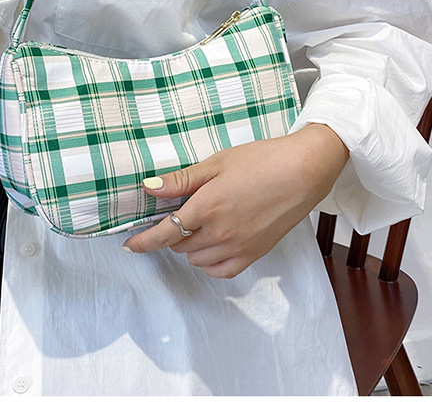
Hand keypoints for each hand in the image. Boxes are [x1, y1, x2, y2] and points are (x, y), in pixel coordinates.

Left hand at [121, 124, 348, 278]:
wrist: (303, 171)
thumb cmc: (260, 160)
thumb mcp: (216, 163)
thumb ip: (182, 180)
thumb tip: (149, 188)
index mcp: (206, 208)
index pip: (165, 233)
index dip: (143, 242)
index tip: (129, 245)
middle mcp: (220, 233)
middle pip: (180, 246)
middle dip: (171, 233)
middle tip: (177, 215)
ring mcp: (239, 246)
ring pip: (198, 259)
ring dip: (189, 247)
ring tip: (195, 226)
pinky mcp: (256, 253)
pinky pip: (222, 270)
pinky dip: (210, 263)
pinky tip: (210, 248)